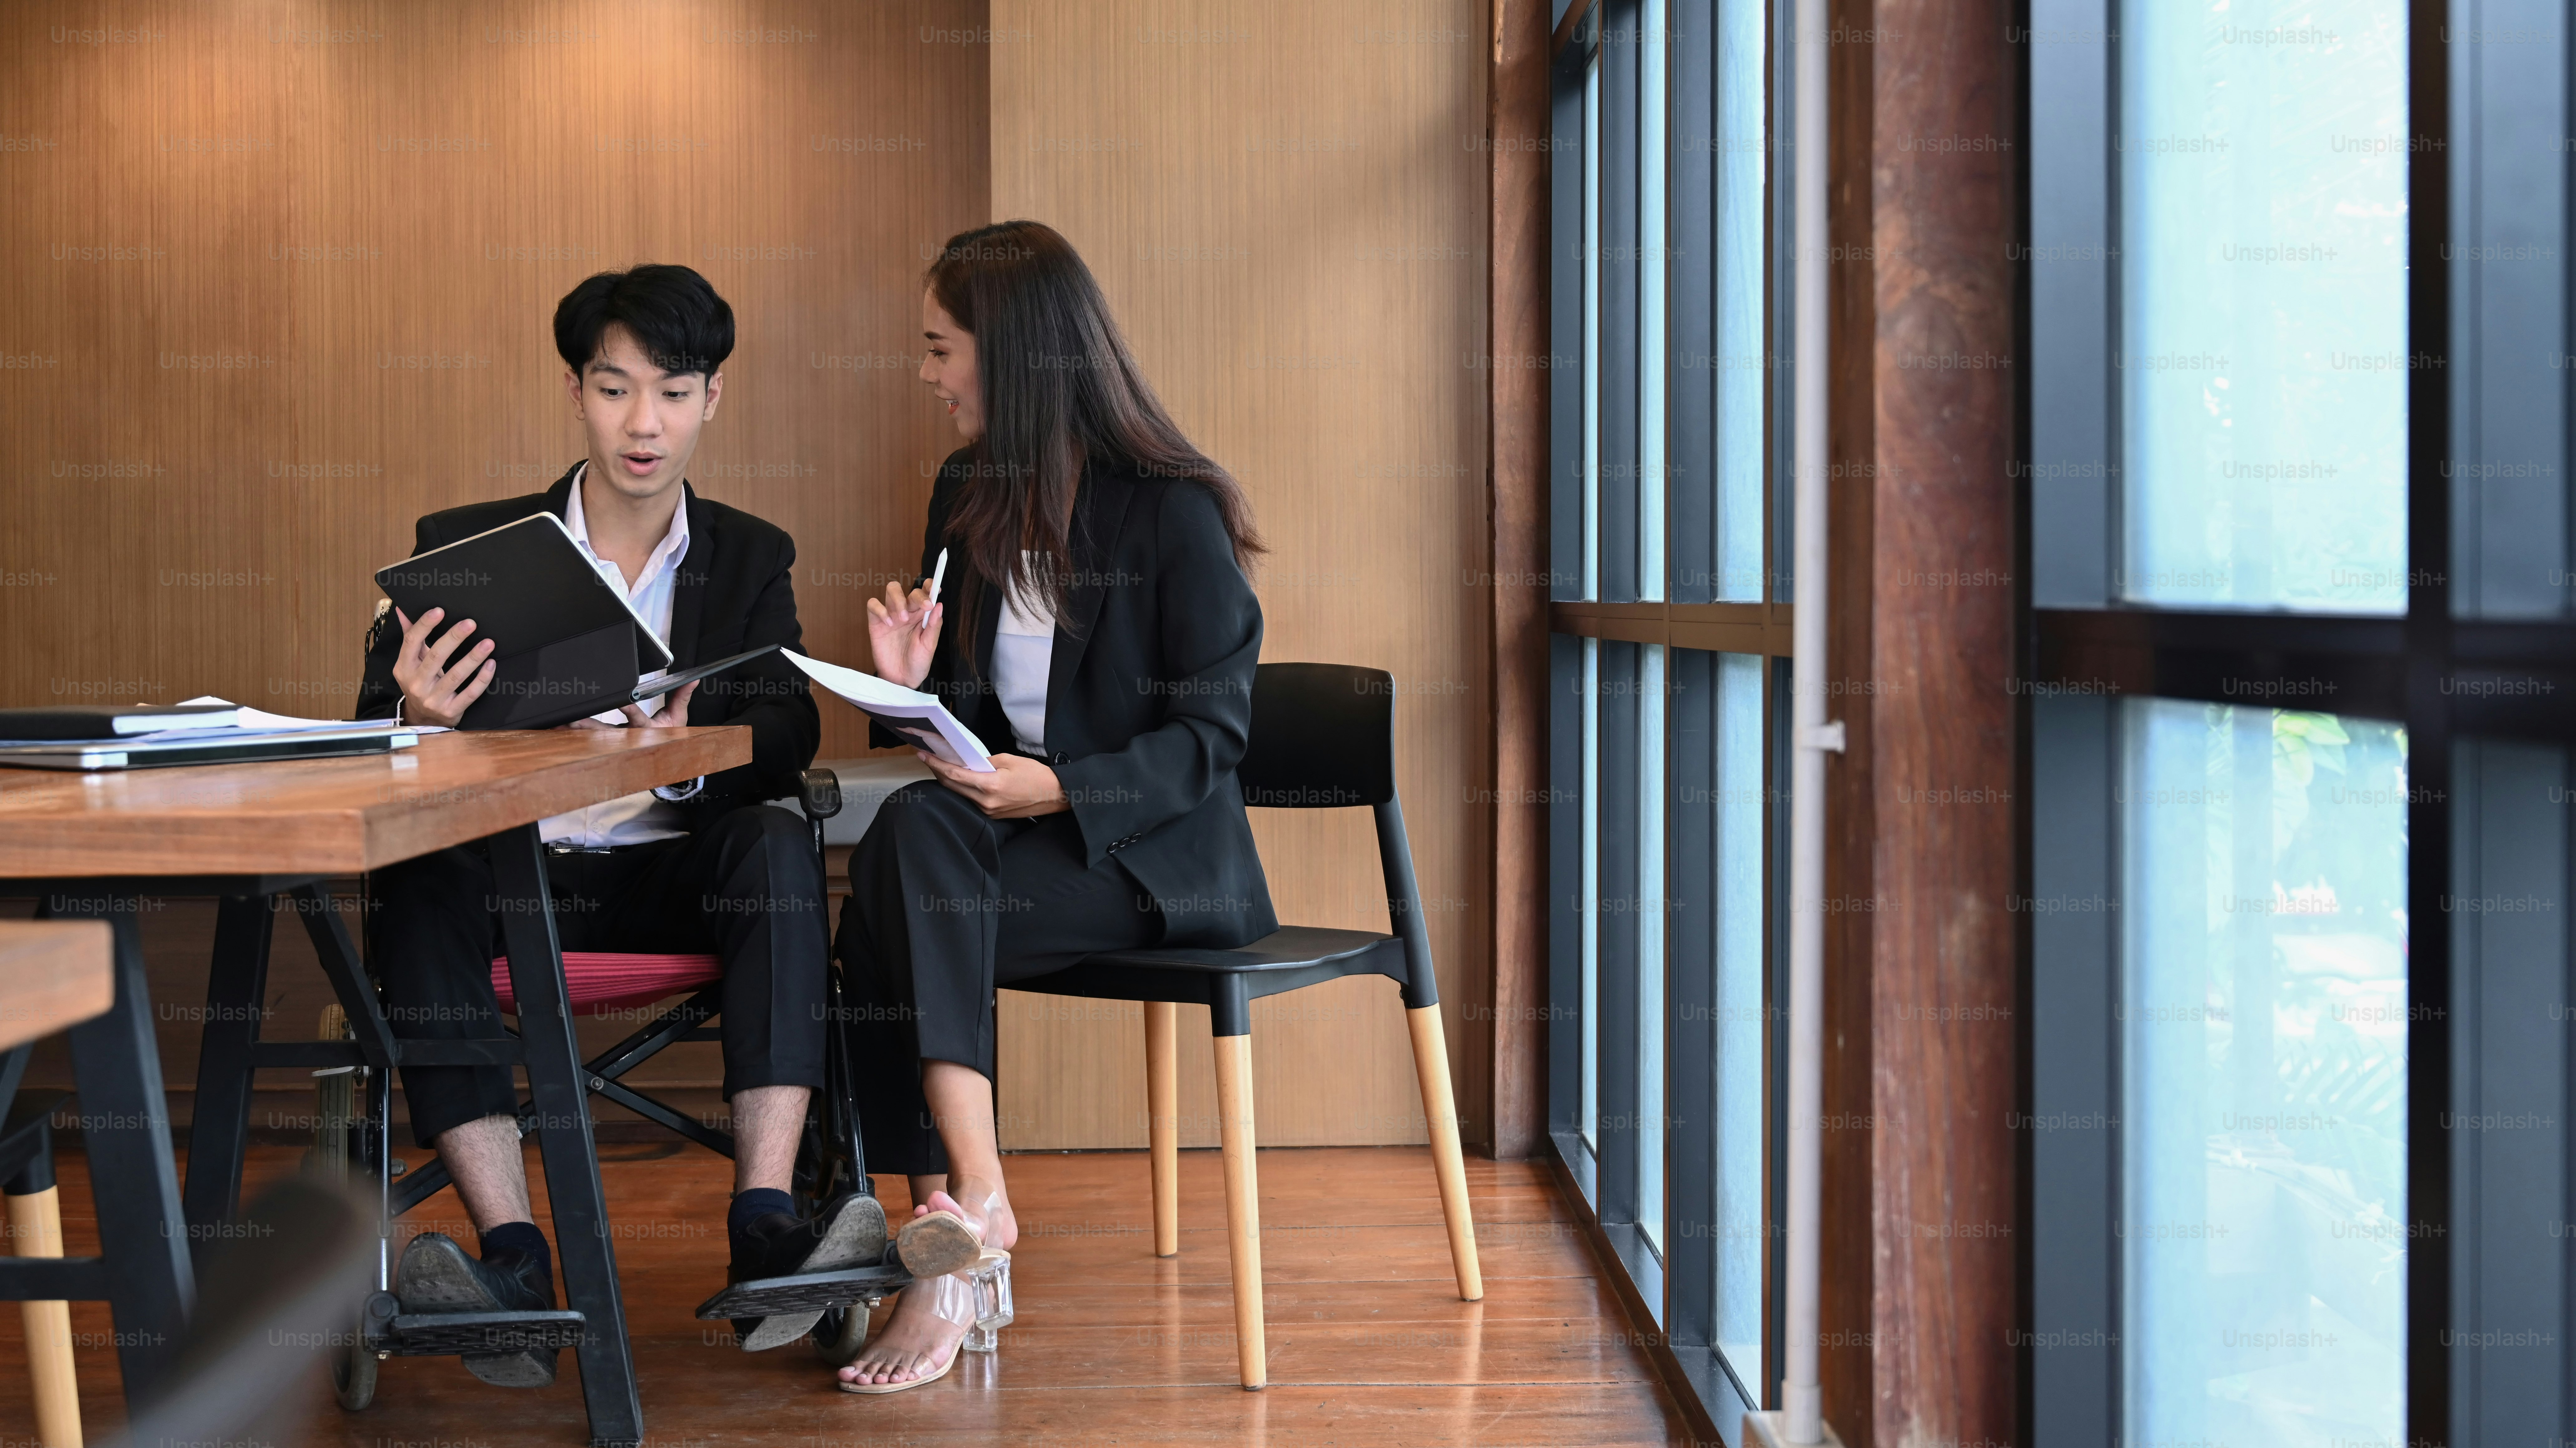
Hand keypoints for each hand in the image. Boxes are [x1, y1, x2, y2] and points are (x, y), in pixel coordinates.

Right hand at [392, 606, 495, 727]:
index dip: (425, 625)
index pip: (412, 642)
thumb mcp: (410, 663)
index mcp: (404, 668)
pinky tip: (491, 664)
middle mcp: (416, 684)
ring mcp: (434, 699)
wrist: (423, 719)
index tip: (440, 611)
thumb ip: (411, 637)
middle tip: (470, 623)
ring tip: (488, 643)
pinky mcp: (451, 710)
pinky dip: (482, 678)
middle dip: (454, 638)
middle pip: (436, 656)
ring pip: (456, 675)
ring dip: (473, 657)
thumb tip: (403, 610)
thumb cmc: (419, 683)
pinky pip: (470, 693)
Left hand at [566, 680, 697, 730]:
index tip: (623, 700)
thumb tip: (692, 680)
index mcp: (645, 729)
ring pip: (592, 735)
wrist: (662, 752)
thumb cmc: (669, 733)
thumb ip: (681, 696)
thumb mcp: (678, 716)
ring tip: (558, 724)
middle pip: (605, 731)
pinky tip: (557, 727)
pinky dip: (571, 732)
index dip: (629, 709)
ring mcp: (614, 739)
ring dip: (575, 729)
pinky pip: (586, 736)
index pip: (637, 718)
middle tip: (572, 719)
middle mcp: (627, 737)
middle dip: (588, 725)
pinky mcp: (606, 739)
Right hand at [865, 578, 941, 688]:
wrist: (901, 680)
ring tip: (902, 619)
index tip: (935, 590)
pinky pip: (873, 605)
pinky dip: (880, 610)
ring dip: (898, 599)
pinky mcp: (876, 623)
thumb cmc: (917, 663)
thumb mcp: (929, 646)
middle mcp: (907, 612)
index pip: (925, 594)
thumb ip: (934, 626)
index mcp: (922, 616)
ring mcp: (891, 616)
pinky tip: (888, 624)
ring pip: (891, 590)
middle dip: (918, 596)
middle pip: (910, 590)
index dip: (930, 587)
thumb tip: (940, 605)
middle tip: (924, 607)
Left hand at [921, 750, 1067, 817]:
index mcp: (990, 785)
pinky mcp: (993, 815)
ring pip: (961, 795)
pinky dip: (964, 789)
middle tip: (928, 759)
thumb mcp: (1009, 760)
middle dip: (938, 772)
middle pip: (952, 787)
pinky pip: (972, 801)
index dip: (936, 765)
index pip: (955, 775)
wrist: (1055, 795)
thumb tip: (969, 762)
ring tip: (942, 767)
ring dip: (950, 782)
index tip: (924, 755)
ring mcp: (989, 811)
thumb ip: (985, 761)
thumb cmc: (1036, 775)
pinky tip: (961, 780)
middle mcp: (986, 802)